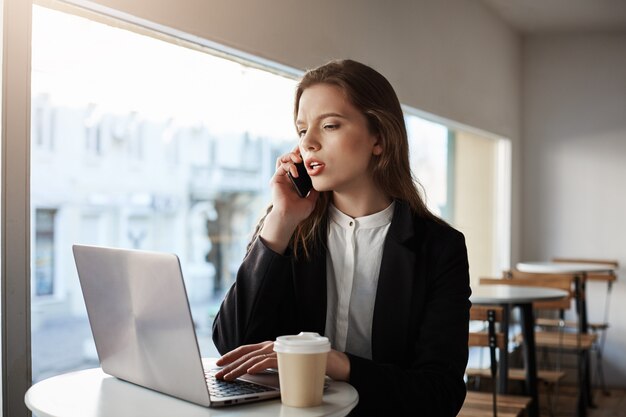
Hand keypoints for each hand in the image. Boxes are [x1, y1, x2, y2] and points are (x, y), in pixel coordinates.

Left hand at [214, 341, 350, 381]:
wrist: (332, 362)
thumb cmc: (307, 362)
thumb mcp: (284, 363)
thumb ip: (271, 363)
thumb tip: (254, 370)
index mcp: (271, 345)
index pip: (247, 349)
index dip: (232, 355)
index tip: (219, 364)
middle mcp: (274, 344)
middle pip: (247, 354)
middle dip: (230, 364)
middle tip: (218, 374)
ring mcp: (282, 349)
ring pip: (255, 358)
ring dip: (239, 367)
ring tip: (228, 376)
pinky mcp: (290, 356)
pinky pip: (270, 361)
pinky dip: (258, 365)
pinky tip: (249, 371)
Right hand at [271, 145, 317, 221]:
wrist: (289, 217)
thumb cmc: (299, 212)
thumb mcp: (311, 199)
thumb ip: (315, 190)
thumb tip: (322, 183)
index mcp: (294, 182)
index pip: (297, 165)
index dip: (302, 157)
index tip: (310, 152)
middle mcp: (286, 178)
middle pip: (289, 159)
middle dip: (295, 151)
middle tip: (302, 147)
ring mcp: (280, 178)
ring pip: (283, 159)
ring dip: (291, 156)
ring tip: (299, 159)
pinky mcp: (276, 179)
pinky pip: (282, 166)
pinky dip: (290, 166)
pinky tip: (296, 173)